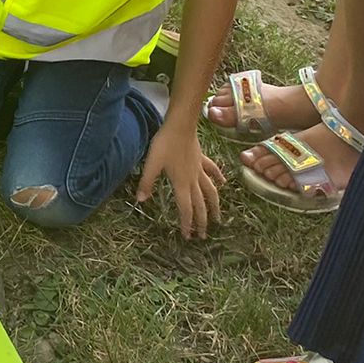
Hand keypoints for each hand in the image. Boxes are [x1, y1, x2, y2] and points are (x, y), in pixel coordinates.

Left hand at [134, 122, 224, 239]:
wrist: (180, 125)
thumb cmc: (164, 144)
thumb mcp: (151, 164)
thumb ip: (146, 182)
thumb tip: (140, 200)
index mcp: (181, 184)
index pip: (186, 209)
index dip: (187, 224)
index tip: (188, 237)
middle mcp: (193, 180)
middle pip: (200, 205)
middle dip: (202, 222)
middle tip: (203, 236)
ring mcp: (199, 170)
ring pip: (211, 192)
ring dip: (214, 206)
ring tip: (218, 218)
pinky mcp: (202, 159)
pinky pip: (212, 171)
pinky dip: (218, 178)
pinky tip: (223, 183)